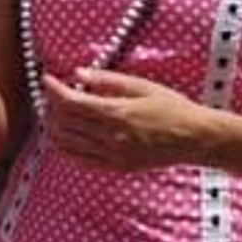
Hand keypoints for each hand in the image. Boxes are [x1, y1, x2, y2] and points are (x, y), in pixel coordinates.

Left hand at [43, 68, 214, 171]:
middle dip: (51, 106)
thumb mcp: (141, 86)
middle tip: (50, 93)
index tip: (46, 79)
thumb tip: (77, 74)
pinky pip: (81, 160)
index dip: (54, 90)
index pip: (72, 103)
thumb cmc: (171, 107)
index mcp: (117, 113)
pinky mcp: (117, 167)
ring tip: (52, 113)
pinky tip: (61, 137)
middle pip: (66, 122)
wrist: (195, 139)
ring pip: (68, 143)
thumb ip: (106, 80)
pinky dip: (65, 148)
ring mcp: (113, 155)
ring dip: (54, 127)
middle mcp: (112, 137)